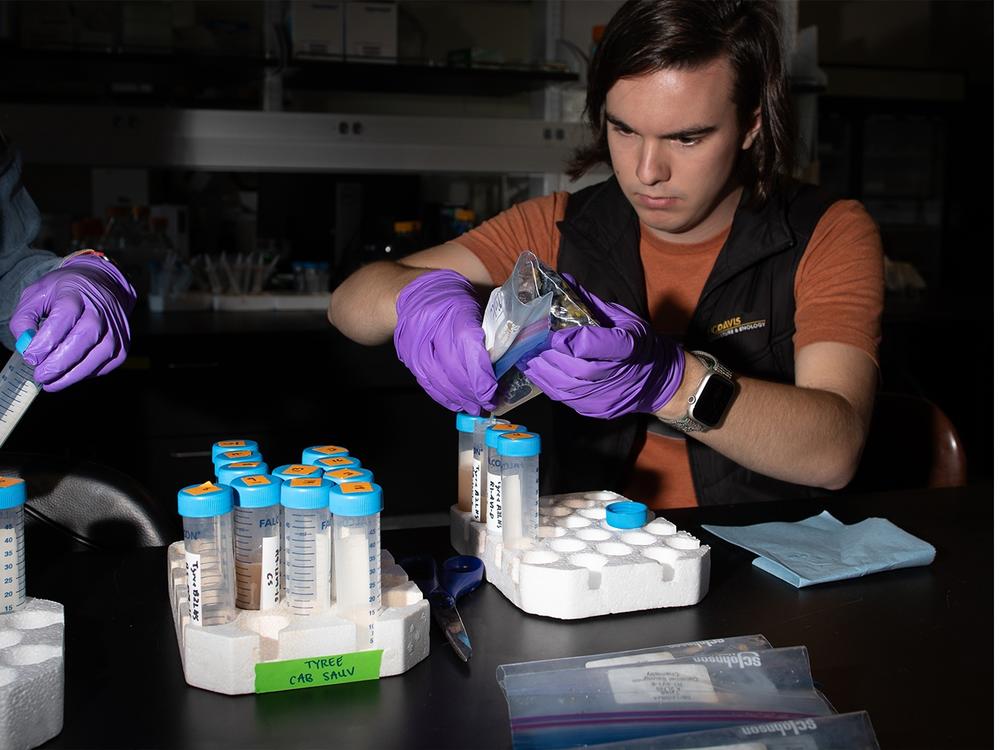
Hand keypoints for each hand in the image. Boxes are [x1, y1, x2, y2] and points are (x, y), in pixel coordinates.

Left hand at [10, 253, 135, 391]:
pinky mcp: (123, 344)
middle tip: (41, 376)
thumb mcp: (36, 294)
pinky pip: (107, 365)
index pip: (64, 316)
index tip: (31, 357)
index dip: (46, 340)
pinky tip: (71, 374)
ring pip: (99, 355)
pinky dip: (88, 373)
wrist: (104, 285)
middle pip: (84, 337)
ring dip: (74, 374)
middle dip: (60, 362)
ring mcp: (115, 328)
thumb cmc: (66, 292)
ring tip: (52, 383)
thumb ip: (24, 318)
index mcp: (75, 292)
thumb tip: (24, 345)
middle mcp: (100, 309)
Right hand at [393, 269, 496, 413]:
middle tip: (489, 403)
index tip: (492, 391)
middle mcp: (432, 329)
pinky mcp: (408, 358)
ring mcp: (416, 345)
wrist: (412, 294)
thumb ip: (485, 333)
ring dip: (458, 398)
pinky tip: (455, 403)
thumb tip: (501, 366)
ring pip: (438, 379)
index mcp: (453, 311)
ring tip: (474, 408)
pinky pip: (426, 382)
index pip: (468, 347)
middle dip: (473, 391)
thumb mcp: (472, 306)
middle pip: (453, 368)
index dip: (480, 374)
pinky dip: (442, 396)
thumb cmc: (450, 298)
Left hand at [519, 276, 684, 418]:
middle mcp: (619, 375)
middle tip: (532, 340)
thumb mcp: (626, 319)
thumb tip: (564, 281)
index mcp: (631, 346)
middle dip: (551, 354)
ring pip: (568, 387)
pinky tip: (536, 369)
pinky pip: (566, 399)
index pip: (600, 345)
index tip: (553, 331)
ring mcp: (608, 396)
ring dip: (543, 369)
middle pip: (578, 369)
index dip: (573, 340)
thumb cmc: (641, 345)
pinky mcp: (597, 409)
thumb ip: (593, 304)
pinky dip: (547, 383)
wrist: (660, 382)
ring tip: (527, 354)